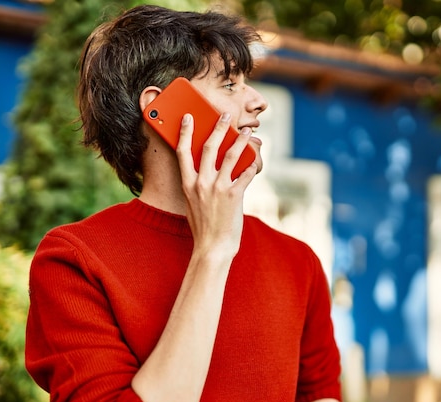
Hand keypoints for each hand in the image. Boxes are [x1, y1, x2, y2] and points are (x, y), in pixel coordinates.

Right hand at [176, 112, 257, 257]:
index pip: (183, 151)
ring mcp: (218, 188)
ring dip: (241, 140)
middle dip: (218, 127)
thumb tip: (205, 170)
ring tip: (247, 131)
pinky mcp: (234, 196)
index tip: (189, 118)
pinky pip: (246, 174)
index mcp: (188, 184)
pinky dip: (252, 165)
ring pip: (230, 156)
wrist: (212, 246)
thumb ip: (196, 185)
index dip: (186, 132)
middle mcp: (201, 183)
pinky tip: (256, 160)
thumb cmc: (203, 226)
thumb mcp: (192, 202)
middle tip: (225, 115)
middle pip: (209, 147)